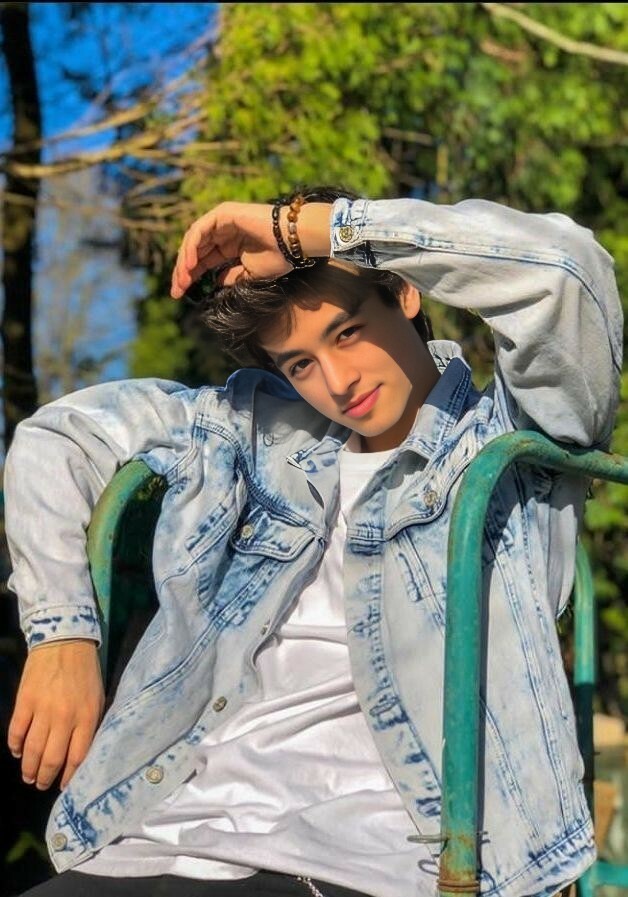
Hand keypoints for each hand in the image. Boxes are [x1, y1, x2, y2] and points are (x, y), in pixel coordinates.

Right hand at [7, 638, 104, 790]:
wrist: (65, 641)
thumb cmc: (86, 671)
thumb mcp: (98, 697)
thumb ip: (90, 724)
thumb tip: (80, 752)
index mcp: (87, 717)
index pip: (77, 757)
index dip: (68, 776)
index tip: (63, 785)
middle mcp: (65, 717)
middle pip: (52, 758)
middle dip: (45, 777)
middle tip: (40, 784)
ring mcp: (43, 709)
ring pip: (32, 749)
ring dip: (28, 767)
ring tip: (28, 776)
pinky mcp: (25, 701)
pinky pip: (16, 731)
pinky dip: (15, 745)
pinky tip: (17, 751)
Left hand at [170, 201, 331, 298]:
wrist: (293, 242)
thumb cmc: (278, 258)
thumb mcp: (248, 274)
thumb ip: (229, 277)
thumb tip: (213, 283)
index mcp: (226, 245)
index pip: (201, 261)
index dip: (189, 277)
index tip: (180, 294)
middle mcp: (221, 232)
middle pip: (193, 251)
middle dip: (182, 271)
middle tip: (176, 291)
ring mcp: (221, 221)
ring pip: (193, 241)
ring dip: (185, 261)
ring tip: (182, 280)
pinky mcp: (223, 214)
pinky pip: (200, 230)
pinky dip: (192, 246)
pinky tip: (191, 264)